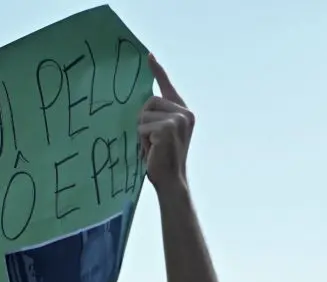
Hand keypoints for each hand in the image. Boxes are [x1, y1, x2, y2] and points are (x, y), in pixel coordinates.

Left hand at [139, 55, 192, 193]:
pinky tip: (152, 151)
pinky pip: (142, 127)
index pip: (167, 86)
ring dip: (142, 133)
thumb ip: (157, 116)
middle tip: (151, 141)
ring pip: (144, 115)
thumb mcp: (161, 133)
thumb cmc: (162, 159)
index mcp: (184, 112)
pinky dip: (143, 140)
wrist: (171, 181)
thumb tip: (142, 104)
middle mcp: (185, 113)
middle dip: (143, 121)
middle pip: (149, 101)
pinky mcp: (168, 128)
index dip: (157, 71)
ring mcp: (178, 120)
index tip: (149, 56)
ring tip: (152, 147)